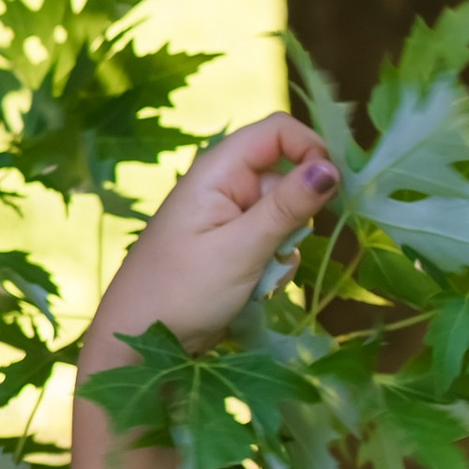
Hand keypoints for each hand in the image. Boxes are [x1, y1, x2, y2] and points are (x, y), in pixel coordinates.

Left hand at [82, 112, 339, 367]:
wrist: (137, 337)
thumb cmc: (180, 291)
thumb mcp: (241, 248)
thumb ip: (286, 207)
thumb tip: (331, 167)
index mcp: (216, 171)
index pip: (277, 130)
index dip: (310, 149)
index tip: (330, 188)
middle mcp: (223, 186)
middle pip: (287, 177)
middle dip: (296, 215)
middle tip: (279, 249)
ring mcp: (228, 217)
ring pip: (286, 216)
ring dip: (284, 248)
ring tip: (258, 277)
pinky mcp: (233, 246)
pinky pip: (273, 243)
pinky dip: (273, 265)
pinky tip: (255, 289)